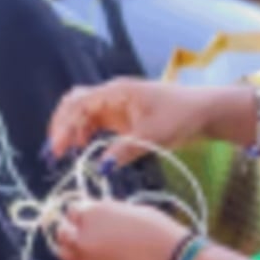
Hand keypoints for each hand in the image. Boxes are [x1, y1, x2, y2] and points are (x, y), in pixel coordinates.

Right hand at [48, 78, 214, 165]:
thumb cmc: (181, 115)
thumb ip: (125, 150)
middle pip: (74, 104)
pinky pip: (95, 122)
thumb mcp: (154, 136)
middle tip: (54, 153)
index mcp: (116, 92)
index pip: (79, 104)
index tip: (57, 149)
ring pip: (82, 114)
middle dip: (61, 126)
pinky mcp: (122, 117)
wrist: (204, 111)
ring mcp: (116, 106)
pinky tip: (83, 149)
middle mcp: (112, 96)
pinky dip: (84, 134)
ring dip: (71, 131)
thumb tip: (101, 167)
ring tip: (67, 154)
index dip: (64, 126)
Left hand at [55, 200, 186, 259]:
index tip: (89, 216)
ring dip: (71, 248)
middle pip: (62, 232)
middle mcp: (84, 236)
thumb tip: (98, 216)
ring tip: (86, 247)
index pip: (72, 210)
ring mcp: (87, 259)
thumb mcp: (130, 210)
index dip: (82, 213)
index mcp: (94, 213)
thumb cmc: (157, 229)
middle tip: (83, 231)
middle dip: (71, 230)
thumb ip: (107, 212)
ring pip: (64, 252)